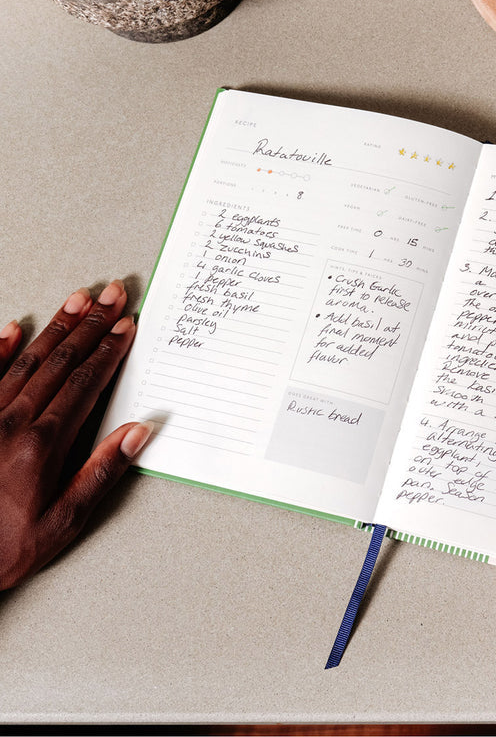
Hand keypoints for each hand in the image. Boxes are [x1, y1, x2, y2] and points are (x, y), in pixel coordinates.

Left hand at [0, 281, 151, 589]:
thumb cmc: (3, 548)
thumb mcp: (64, 522)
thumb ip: (102, 472)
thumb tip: (137, 432)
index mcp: (44, 443)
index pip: (87, 382)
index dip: (110, 349)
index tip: (126, 325)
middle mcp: (13, 420)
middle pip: (61, 360)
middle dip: (92, 324)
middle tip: (112, 293)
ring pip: (27, 358)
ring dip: (57, 326)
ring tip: (78, 299)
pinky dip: (0, 347)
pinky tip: (13, 326)